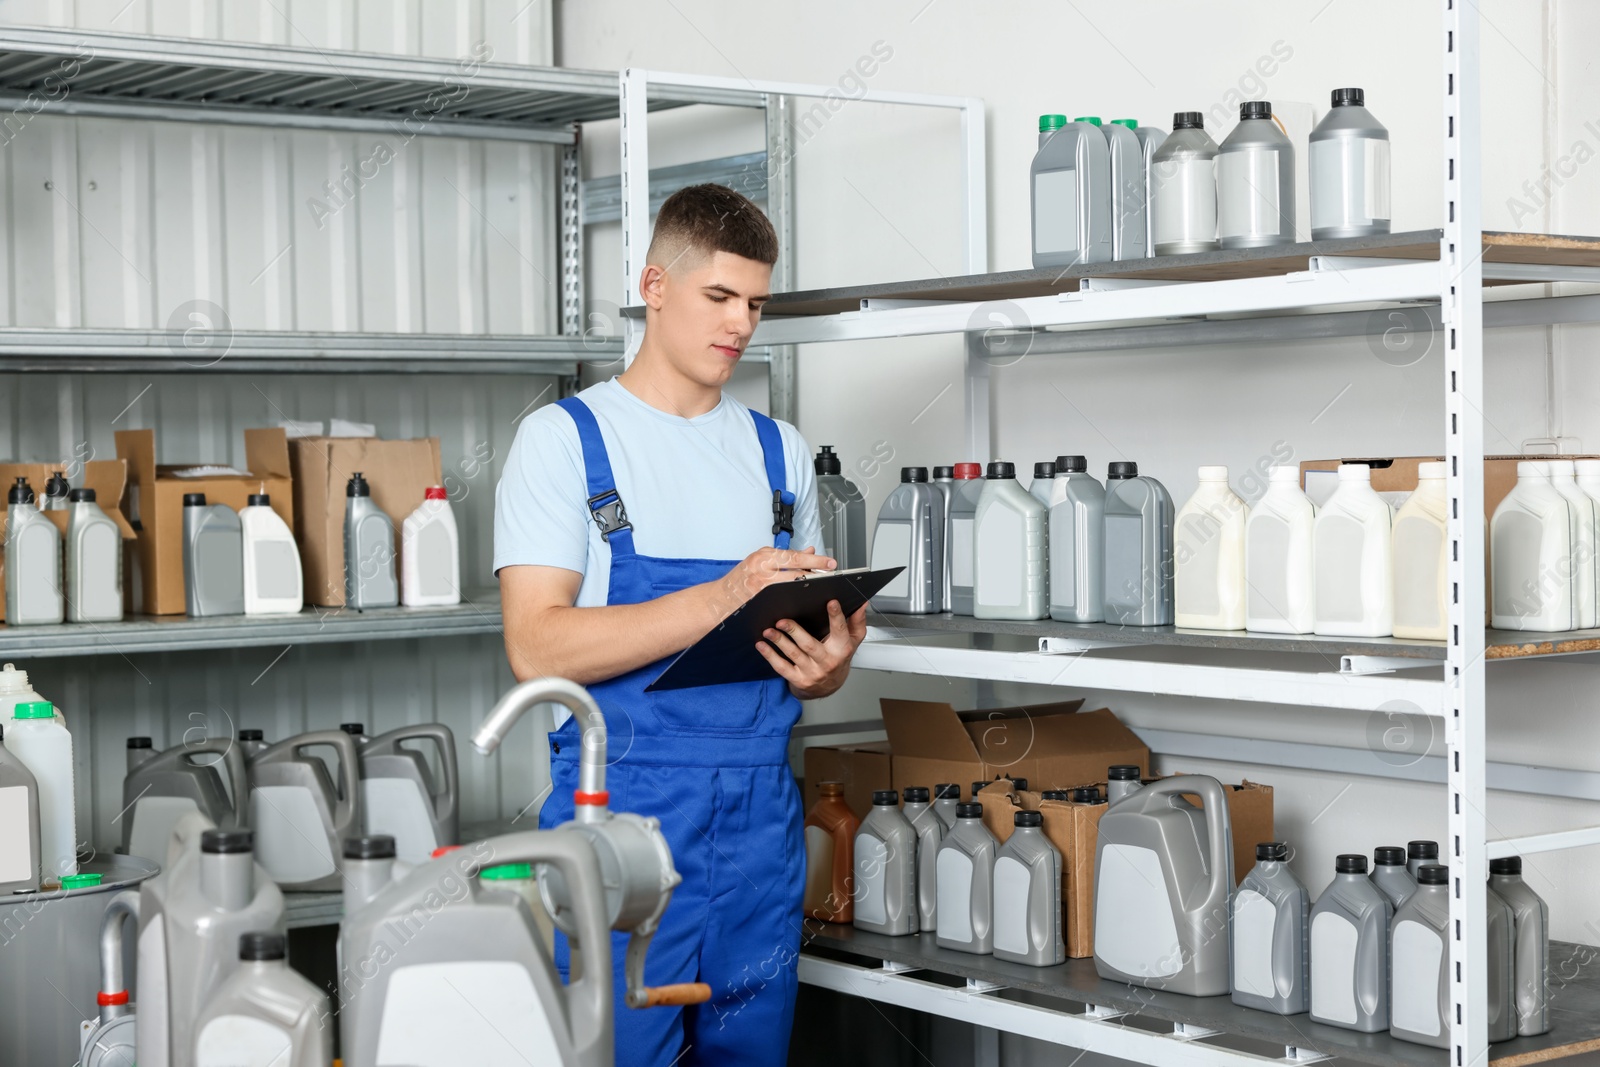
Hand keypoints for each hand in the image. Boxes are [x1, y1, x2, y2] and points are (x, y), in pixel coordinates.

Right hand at [715, 545, 834, 616]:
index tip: (830, 563)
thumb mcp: (762, 562)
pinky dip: (794, 601)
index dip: (815, 560)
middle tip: (831, 575)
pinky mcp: (760, 603)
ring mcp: (760, 588)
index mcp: (763, 557)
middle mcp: (761, 570)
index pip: (794, 556)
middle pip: (796, 572)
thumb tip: (809, 551)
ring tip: (820, 588)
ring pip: (791, 587)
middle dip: (816, 574)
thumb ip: (785, 557)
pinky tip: (804, 602)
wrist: (718, 600)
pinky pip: (782, 601)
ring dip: (807, 588)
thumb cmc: (739, 581)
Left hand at [756, 599, 868, 699]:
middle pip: (810, 645)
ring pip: (794, 655)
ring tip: (769, 631)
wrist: (829, 686)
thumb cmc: (839, 658)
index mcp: (841, 649)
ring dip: (779, 642)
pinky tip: (762, 645)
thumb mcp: (852, 641)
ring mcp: (812, 672)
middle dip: (795, 632)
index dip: (836, 617)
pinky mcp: (798, 679)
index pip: (840, 631)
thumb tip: (861, 605)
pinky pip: (782, 667)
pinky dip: (770, 656)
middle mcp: (827, 662)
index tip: (831, 602)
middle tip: (782, 621)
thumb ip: (856, 622)